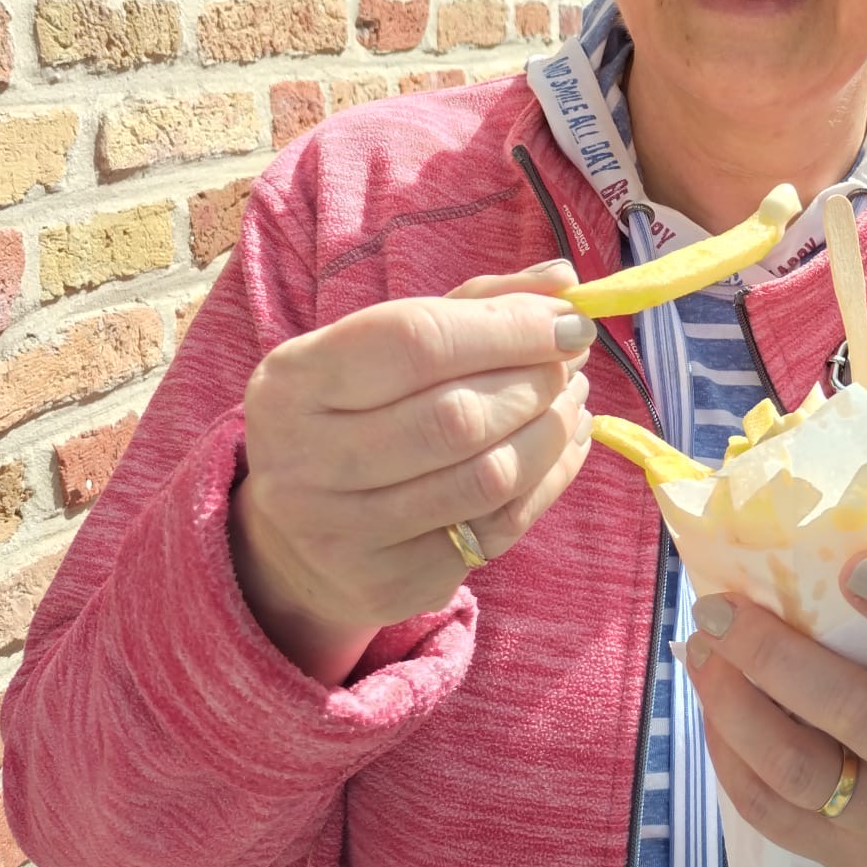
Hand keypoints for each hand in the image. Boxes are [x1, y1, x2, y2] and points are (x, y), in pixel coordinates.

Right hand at [230, 261, 594, 683]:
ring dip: (551, 432)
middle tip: (572, 361)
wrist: (296, 536)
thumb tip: (564, 281)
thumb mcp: (382, 346)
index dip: (507, 328)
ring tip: (571, 400)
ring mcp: (344, 534)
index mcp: (294, 382)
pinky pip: (498, 530)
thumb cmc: (356, 413)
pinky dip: (548, 481)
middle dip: (536, 382)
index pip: (416, 341)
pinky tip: (562, 448)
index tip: (569, 320)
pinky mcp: (391, 585)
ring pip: (487, 479)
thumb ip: (472, 305)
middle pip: (457, 416)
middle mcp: (305, 462)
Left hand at [681, 552, 866, 866]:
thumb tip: (813, 564)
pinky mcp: (845, 860)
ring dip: (732, 702)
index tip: (857, 564)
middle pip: (852, 712)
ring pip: (795, 767)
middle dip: (772, 654)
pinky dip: (728, 752)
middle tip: (718, 607)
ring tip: (701, 649)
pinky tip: (713, 706)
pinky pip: (769, 810)